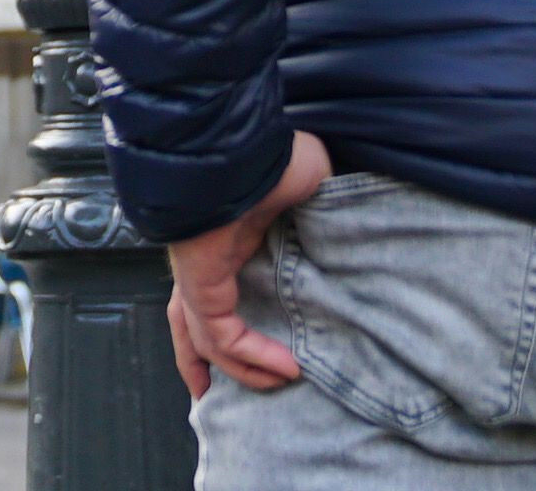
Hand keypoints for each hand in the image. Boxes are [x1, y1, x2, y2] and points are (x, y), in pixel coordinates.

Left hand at [165, 131, 331, 400]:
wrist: (243, 140)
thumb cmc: (274, 154)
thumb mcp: (307, 185)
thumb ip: (320, 213)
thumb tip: (345, 224)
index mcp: (228, 237)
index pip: (217, 289)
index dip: (231, 320)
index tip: (261, 345)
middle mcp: (208, 257)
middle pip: (190, 320)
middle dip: (202, 360)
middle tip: (222, 394)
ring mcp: (198, 268)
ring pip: (198, 336)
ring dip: (232, 370)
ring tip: (274, 388)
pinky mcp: (199, 278)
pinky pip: (218, 332)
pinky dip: (250, 356)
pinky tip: (286, 369)